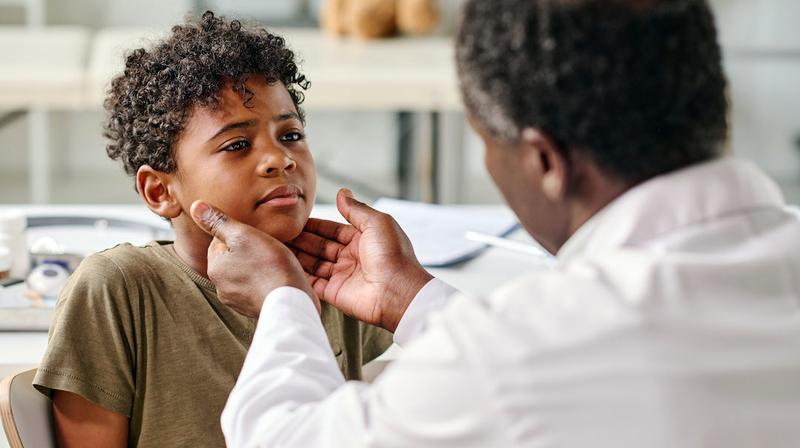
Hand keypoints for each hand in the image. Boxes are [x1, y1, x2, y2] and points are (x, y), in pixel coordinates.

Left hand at [190, 201, 318, 317]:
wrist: (290, 302)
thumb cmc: (270, 267)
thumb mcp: (243, 235)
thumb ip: (218, 221)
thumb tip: (195, 207)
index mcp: (215, 267)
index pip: (220, 241)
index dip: (240, 234)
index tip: (256, 235)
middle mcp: (221, 287)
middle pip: (233, 259)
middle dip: (248, 251)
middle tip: (268, 248)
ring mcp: (238, 300)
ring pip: (245, 274)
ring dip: (257, 267)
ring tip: (275, 263)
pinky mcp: (254, 308)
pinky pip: (256, 289)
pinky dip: (265, 282)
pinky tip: (277, 278)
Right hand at [289, 189, 432, 331]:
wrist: (398, 292)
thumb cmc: (393, 255)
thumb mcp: (377, 223)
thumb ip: (356, 209)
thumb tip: (342, 192)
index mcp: (363, 240)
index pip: (332, 230)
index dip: (314, 225)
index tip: (294, 220)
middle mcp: (351, 257)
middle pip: (320, 246)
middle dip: (301, 239)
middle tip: (280, 232)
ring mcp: (342, 276)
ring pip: (313, 263)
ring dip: (297, 255)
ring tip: (277, 246)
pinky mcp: (335, 293)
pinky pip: (313, 282)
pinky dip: (299, 274)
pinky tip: (284, 265)